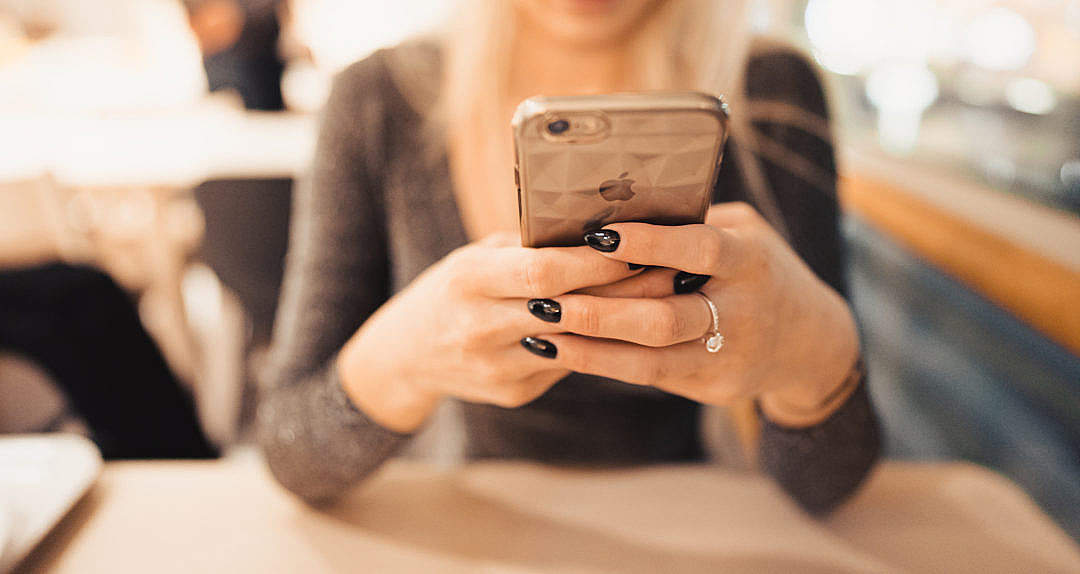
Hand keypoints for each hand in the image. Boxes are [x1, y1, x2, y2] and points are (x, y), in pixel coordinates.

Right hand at [336, 233, 640, 431]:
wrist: (409, 353)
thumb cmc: (456, 288)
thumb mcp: (479, 256)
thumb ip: (530, 248)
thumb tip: (603, 228)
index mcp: (469, 280)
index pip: (544, 272)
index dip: (595, 262)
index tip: (639, 245)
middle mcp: (479, 327)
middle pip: (569, 310)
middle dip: (624, 292)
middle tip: (672, 272)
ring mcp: (496, 367)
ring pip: (578, 344)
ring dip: (624, 322)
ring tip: (663, 299)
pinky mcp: (513, 393)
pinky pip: (568, 365)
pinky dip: (600, 345)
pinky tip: (628, 330)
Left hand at [516, 202, 859, 425]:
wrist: (810, 341)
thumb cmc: (759, 269)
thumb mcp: (744, 235)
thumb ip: (693, 224)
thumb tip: (618, 201)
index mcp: (751, 261)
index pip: (699, 249)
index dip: (649, 243)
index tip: (596, 236)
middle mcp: (743, 312)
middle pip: (665, 318)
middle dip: (599, 311)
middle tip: (543, 299)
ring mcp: (728, 357)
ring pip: (650, 359)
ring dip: (590, 346)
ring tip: (539, 331)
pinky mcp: (713, 387)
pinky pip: (650, 377)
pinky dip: (602, 364)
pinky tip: (562, 351)